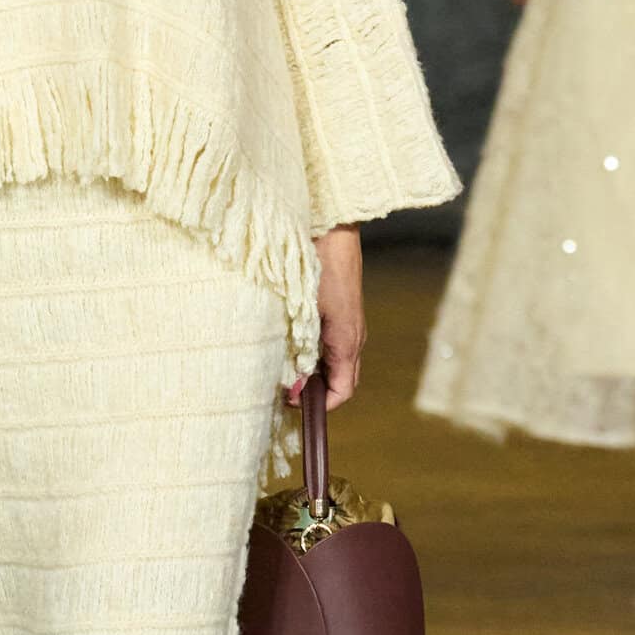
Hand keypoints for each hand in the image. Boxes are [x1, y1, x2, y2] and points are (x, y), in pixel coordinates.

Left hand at [292, 224, 364, 411]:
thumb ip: (300, 353)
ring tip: (283, 370)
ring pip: (334, 362)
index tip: (291, 404)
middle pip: (340, 380)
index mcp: (347, 341)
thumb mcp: (304, 313)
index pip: (343, 391)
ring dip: (312, 372)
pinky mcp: (340, 311)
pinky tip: (290, 344)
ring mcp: (349, 324)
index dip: (319, 406)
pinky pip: (330, 344)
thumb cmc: (316, 265)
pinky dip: (312, 353)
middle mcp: (353, 336)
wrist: (330, 228)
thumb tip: (292, 388)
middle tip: (281, 389)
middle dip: (314, 392)